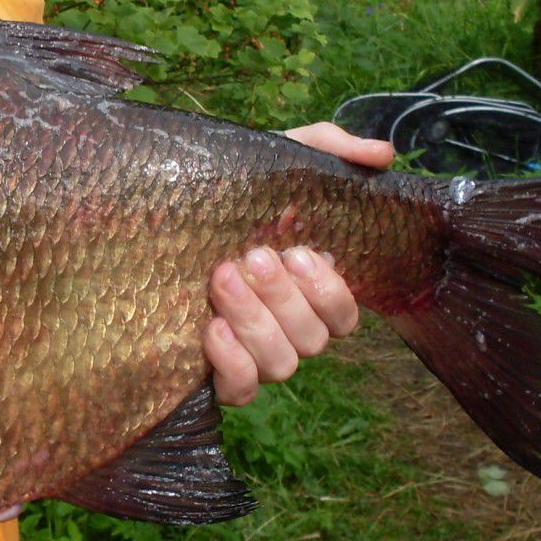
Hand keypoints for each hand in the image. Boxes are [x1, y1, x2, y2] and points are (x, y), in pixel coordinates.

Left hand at [203, 122, 393, 405]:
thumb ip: (331, 150)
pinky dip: (233, 366)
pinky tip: (211, 329)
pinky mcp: (213, 373)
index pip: (343, 316)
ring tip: (222, 277)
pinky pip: (240, 390)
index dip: (329, 293)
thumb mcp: (277, 159)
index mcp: (307, 290)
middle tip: (252, 257)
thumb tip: (383, 155)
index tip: (299, 252)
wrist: (158, 208)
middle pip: (311, 340)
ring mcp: (251, 353)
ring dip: (256, 322)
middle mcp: (285, 327)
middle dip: (284, 299)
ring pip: (281, 364)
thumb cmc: (228, 189)